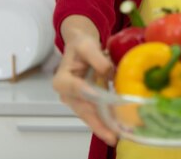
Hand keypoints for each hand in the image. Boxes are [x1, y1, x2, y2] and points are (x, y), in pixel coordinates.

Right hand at [52, 30, 116, 145]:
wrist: (80, 46)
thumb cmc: (81, 45)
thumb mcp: (87, 45)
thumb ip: (97, 58)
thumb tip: (109, 72)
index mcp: (62, 80)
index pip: (76, 88)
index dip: (88, 95)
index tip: (100, 101)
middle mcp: (66, 95)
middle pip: (83, 110)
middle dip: (98, 123)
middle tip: (112, 136)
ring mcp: (76, 101)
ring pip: (90, 116)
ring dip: (103, 126)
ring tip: (116, 136)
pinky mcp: (86, 103)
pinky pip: (96, 114)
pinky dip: (106, 121)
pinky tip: (118, 127)